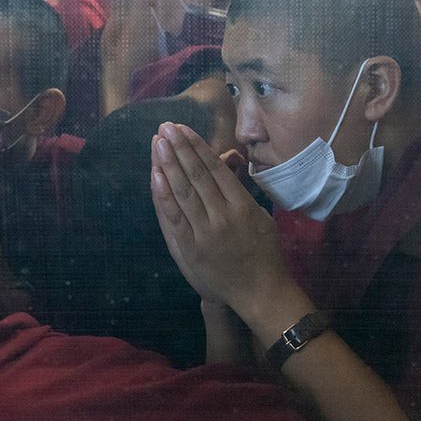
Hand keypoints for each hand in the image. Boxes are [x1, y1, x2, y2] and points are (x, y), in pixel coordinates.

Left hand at [150, 122, 297, 330]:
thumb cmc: (264, 253)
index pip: (215, 169)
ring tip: (158, 143)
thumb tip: (226, 162)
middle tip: (166, 127)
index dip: (197, 147)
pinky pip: (173, 217)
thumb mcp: (260, 217)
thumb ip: (241, 192)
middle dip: (179, 149)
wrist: (259, 292)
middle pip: (197, 175)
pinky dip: (163, 195)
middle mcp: (223, 216)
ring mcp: (204, 233)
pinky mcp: (190, 248)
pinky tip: (156, 174)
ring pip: (183, 192)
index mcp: (243, 206)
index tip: (184, 129)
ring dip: (169, 164)